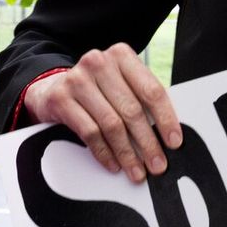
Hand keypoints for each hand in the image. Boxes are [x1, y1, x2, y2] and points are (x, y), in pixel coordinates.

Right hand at [23, 44, 180, 183]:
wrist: (51, 88)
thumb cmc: (96, 90)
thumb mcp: (119, 84)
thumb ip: (140, 99)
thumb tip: (167, 135)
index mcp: (121, 55)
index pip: (151, 90)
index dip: (166, 119)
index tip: (174, 142)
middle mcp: (99, 62)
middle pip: (132, 110)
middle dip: (148, 143)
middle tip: (158, 165)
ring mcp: (77, 79)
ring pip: (111, 124)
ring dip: (127, 153)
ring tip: (137, 171)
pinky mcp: (61, 98)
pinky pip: (89, 133)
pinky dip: (104, 153)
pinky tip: (113, 164)